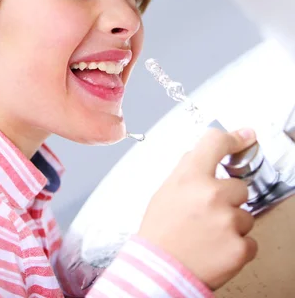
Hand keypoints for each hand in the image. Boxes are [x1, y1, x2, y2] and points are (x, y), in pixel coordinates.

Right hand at [137, 128, 257, 289]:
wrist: (158, 272)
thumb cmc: (159, 233)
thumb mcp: (164, 191)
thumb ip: (186, 170)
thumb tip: (198, 156)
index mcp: (190, 177)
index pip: (216, 143)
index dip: (234, 138)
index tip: (246, 135)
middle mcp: (212, 195)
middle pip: (239, 187)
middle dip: (228, 199)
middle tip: (207, 214)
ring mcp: (228, 221)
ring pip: (246, 215)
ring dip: (233, 224)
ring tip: (208, 234)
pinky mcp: (239, 247)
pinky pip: (250, 240)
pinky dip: (237, 246)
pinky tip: (216, 249)